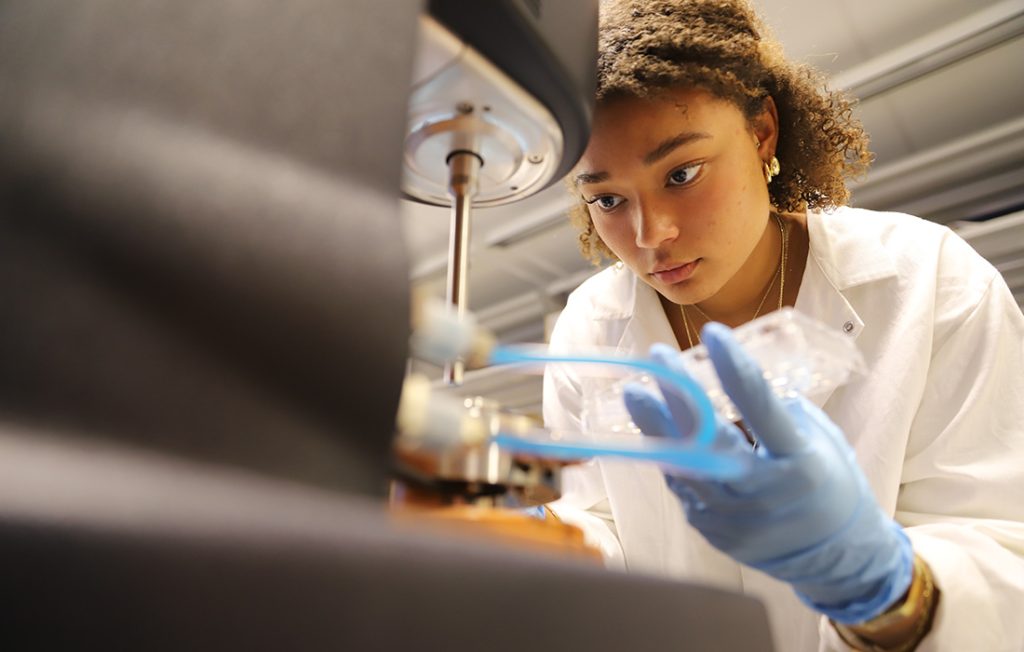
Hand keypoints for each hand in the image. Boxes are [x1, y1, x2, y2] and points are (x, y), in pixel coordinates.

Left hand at [622, 322, 912, 623]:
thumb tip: (735, 375)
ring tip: (634, 392)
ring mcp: (732, 516)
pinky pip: (683, 485)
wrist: (835, 556)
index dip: (734, 369)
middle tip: (657, 356)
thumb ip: (778, 411)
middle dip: (678, 394)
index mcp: (799, 462)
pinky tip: (654, 429)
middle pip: (709, 438)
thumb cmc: (831, 483)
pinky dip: (670, 454)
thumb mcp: (820, 441)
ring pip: (683, 464)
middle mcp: (762, 492)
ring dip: (654, 425)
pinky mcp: (712, 530)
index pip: (762, 408)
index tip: (713, 333)